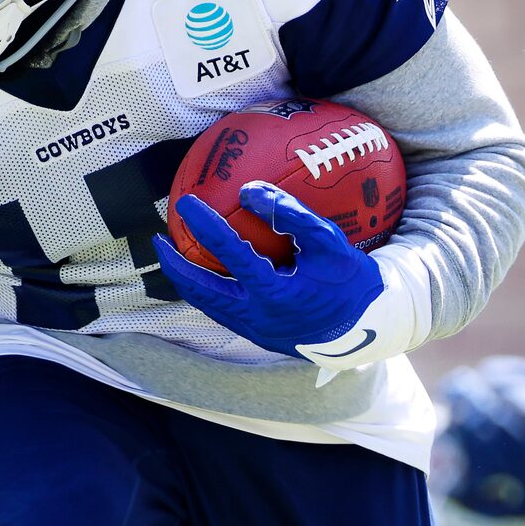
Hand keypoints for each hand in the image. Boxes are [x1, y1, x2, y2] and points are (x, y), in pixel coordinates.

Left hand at [155, 185, 382, 363]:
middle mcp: (258, 316)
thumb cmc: (350, 280)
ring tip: (172, 255)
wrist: (366, 326)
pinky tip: (203, 272)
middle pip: (201, 291)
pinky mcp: (256, 336)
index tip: (187, 203)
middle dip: (174, 265)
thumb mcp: (329, 242)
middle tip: (159, 238)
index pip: (231, 255)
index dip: (206, 226)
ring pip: (207, 305)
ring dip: (186, 280)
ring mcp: (254, 330)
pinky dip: (206, 290)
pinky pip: (221, 311)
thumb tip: (248, 189)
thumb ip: (291, 214)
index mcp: (276, 293)